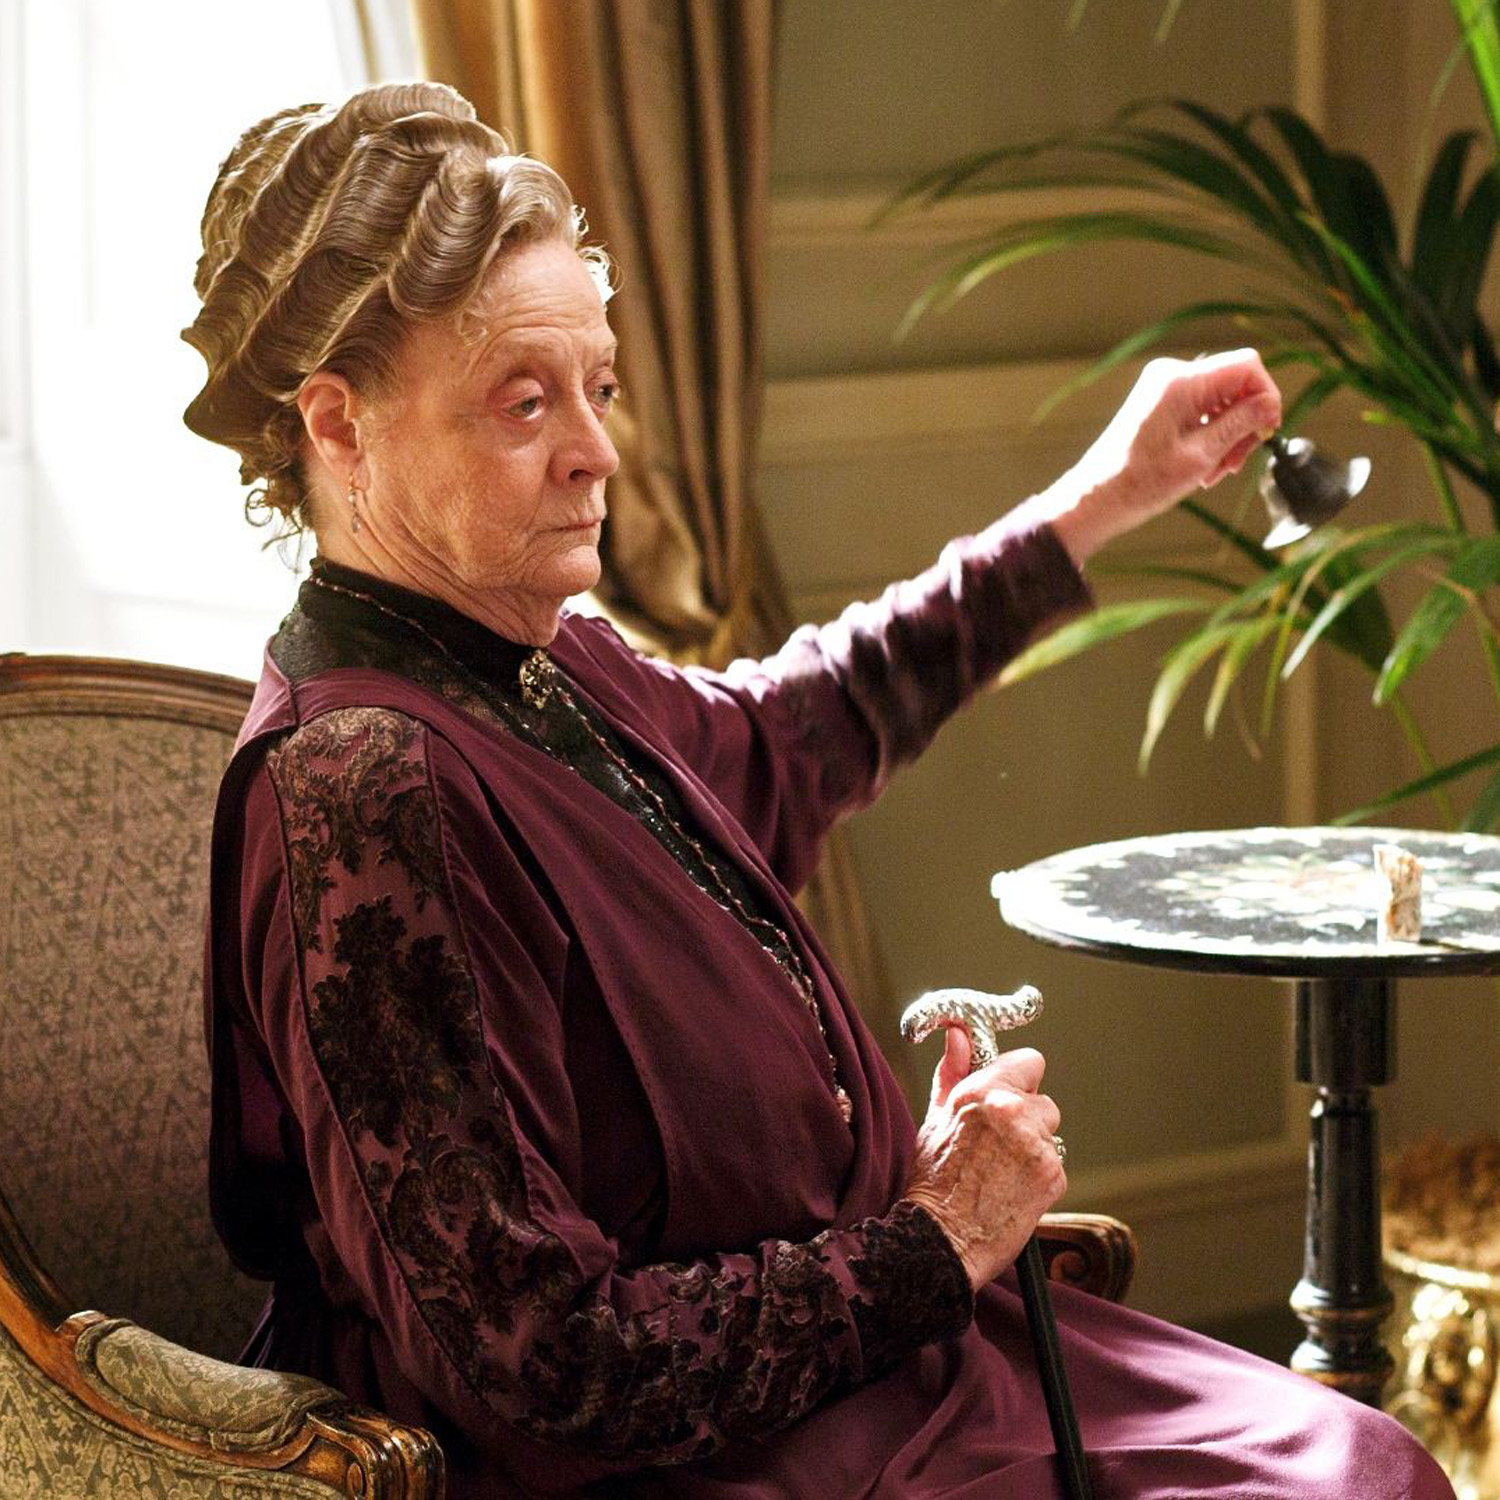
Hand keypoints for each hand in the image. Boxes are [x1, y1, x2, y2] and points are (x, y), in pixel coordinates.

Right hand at [900, 1030, 1065, 1290]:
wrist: (941, 1239)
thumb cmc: (933, 1181)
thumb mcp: (936, 1119)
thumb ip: (953, 1072)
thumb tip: (958, 1035)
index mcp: (982, 1092)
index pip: (1030, 1061)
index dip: (1020, 1078)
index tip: (1010, 1092)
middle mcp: (1013, 1112)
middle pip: (1043, 1100)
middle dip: (1027, 1118)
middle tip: (998, 1144)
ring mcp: (1037, 1144)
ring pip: (1049, 1133)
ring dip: (1034, 1147)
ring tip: (1002, 1170)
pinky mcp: (1052, 1175)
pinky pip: (1053, 1163)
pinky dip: (1038, 1176)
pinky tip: (1011, 1189)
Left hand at [1032, 348, 1282, 566]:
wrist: (1095, 499)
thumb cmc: (1140, 482)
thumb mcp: (1201, 455)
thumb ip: (1240, 424)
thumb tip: (1270, 403)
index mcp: (1181, 381)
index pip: (1247, 366)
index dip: (1266, 396)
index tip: (1267, 432)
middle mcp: (1171, 375)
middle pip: (1235, 385)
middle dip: (1243, 424)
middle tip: (1234, 465)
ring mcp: (1163, 388)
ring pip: (1220, 402)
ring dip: (1227, 437)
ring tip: (1213, 473)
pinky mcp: (1159, 404)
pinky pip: (1200, 411)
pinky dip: (1209, 437)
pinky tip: (1202, 467)